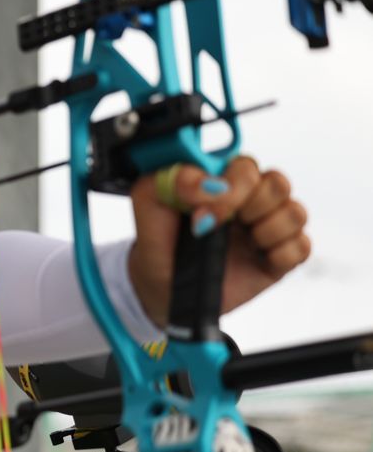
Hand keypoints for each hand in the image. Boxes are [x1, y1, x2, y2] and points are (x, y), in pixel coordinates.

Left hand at [127, 157, 310, 326]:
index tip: (203, 212)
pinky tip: (256, 259)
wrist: (161, 285)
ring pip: (295, 212)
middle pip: (278, 183)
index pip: (247, 166)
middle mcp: (251, 200)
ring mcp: (268, 228)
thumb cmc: (158, 238)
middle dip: (250, 206)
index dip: (232, 187)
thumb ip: (175, 179)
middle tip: (221, 226)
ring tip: (240, 244)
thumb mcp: (149, 200)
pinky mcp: (280, 258)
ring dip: (266, 230)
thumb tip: (214, 186)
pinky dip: (280, 254)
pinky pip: (302, 246)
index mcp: (224, 180)